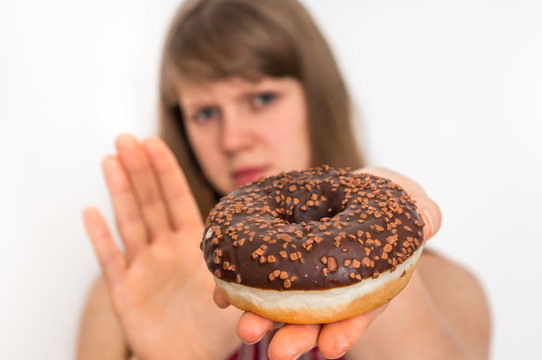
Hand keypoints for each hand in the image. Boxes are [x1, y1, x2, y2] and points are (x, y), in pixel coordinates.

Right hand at [83, 134, 240, 359]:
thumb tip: (257, 231)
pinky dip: (100, 238)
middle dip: (139, 169)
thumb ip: (240, 258)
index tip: (153, 142)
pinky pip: (111, 261)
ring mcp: (144, 268)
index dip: (165, 170)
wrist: (192, 359)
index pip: (177, 199)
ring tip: (111, 160)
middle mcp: (166, 250)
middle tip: (126, 139)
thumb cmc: (215, 327)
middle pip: (150, 202)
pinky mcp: (125, 292)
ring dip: (120, 192)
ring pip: (130, 222)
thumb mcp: (237, 290)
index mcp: (193, 244)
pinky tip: (91, 212)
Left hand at [213, 167, 441, 359]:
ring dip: (265, 318)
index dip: (347, 329)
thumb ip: (420, 212)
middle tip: (277, 350)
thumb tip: (428, 221)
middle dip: (299, 335)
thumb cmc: (382, 196)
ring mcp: (303, 271)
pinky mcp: (274, 257)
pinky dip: (239, 288)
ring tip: (246, 330)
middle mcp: (333, 280)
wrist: (351, 189)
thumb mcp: (407, 199)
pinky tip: (222, 295)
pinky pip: (255, 275)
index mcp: (365, 275)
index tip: (331, 349)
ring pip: (283, 302)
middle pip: (318, 314)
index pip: (359, 307)